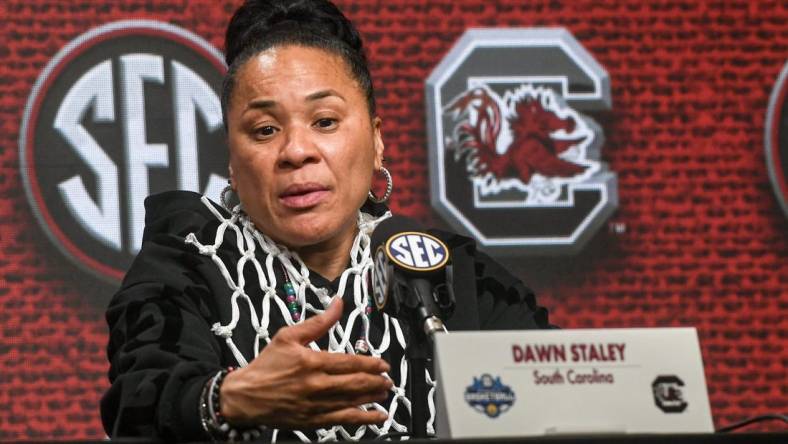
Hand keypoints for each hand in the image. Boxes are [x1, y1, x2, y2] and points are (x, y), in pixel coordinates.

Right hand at [219, 298, 391, 428]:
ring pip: (353, 402)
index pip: (350, 363)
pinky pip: (344, 420)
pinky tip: (377, 417)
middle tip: (388, 379)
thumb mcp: (288, 336)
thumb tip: (338, 304)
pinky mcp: (313, 420)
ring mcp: (316, 405)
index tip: (382, 363)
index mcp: (312, 362)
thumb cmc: (265, 366)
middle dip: (376, 381)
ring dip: (373, 397)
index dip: (370, 363)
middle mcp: (317, 385)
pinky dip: (363, 419)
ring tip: (385, 392)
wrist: (244, 396)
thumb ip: (318, 321)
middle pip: (355, 383)